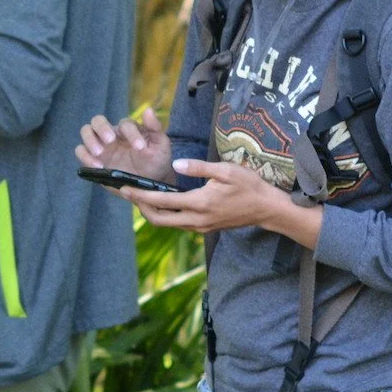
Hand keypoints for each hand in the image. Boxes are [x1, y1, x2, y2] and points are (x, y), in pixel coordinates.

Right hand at [75, 106, 174, 182]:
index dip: (131, 133)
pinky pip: (81, 152)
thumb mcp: (160, 145)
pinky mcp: (93, 159)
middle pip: (98, 120)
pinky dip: (85, 156)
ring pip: (86, 132)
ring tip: (99, 153)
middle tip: (110, 140)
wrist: (148, 183)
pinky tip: (97, 166)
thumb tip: (148, 109)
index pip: (125, 124)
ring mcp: (100, 146)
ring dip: (90, 140)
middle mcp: (112, 134)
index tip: (140, 148)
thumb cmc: (156, 161)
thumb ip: (154, 128)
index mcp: (128, 129)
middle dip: (102, 128)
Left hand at [123, 158, 322, 245]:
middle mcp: (196, 219)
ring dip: (152, 212)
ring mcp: (200, 226)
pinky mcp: (204, 227)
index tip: (125, 189)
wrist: (267, 209)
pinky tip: (161, 202)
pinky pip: (178, 223)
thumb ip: (199, 167)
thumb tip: (177, 164)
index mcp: (200, 203)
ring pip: (167, 224)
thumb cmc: (249, 186)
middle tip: (127, 194)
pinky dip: (165, 214)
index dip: (140, 196)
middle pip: (159, 219)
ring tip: (140, 197)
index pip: (162, 201)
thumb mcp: (227, 170)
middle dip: (140, 207)